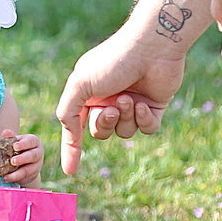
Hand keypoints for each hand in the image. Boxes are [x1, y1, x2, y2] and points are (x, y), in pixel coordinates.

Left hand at [0, 129, 43, 185]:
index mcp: (34, 142)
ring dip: (17, 173)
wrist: (26, 160)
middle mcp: (38, 153)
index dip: (23, 144)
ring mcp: (37, 165)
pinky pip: (24, 178)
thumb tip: (5, 132)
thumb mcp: (16, 140)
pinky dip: (14, 179)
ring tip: (7, 176)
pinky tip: (6, 179)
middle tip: (13, 161)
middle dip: (22, 159)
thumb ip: (11, 137)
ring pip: (29, 170)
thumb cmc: (20, 147)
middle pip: (32, 156)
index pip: (30, 142)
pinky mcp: (32, 175)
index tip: (15, 146)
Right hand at [56, 27, 185, 174]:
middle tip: (112, 108)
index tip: (69, 172)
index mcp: (88, 92)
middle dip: (104, 123)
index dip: (71, 149)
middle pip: (100, 131)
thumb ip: (68, 110)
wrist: (152, 48)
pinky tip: (144, 103)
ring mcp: (131, 104)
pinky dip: (144, 120)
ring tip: (130, 98)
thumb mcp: (80, 84)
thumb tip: (68, 132)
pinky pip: (146, 129)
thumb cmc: (113, 62)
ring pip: (124, 132)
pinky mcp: (153, 107)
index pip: (75, 126)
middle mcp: (108, 99)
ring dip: (125, 118)